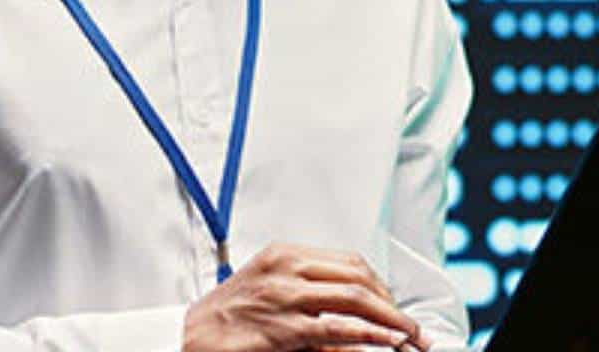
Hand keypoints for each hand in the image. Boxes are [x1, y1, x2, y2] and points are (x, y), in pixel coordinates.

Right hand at [182, 242, 432, 351]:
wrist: (185, 338)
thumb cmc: (226, 317)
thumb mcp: (266, 288)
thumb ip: (306, 290)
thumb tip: (354, 311)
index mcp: (284, 254)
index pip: (348, 262)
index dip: (380, 286)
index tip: (396, 308)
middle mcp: (286, 269)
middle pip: (357, 277)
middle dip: (392, 304)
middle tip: (413, 330)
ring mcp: (283, 297)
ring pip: (353, 300)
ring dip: (390, 322)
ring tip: (410, 340)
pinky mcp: (280, 329)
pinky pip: (335, 330)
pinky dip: (367, 337)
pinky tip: (385, 345)